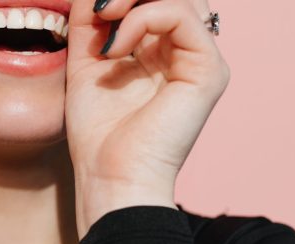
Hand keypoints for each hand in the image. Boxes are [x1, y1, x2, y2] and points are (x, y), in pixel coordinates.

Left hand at [65, 0, 229, 235]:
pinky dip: (143, 18)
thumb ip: (89, 23)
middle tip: (101, 8)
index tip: (92, 12)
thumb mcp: (86, 64)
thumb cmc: (98, 134)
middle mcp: (186, 53)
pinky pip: (183, 16)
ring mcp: (201, 61)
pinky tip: (116, 47)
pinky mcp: (208, 71)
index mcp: (162, 52)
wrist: (111, 176)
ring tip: (105, 22)